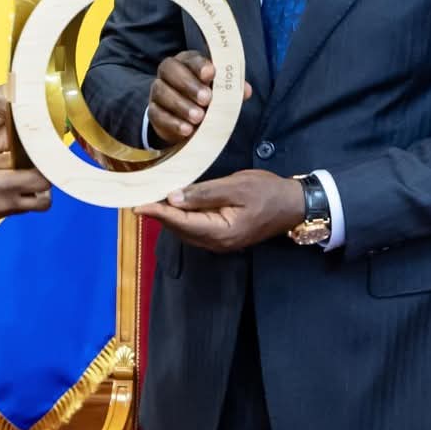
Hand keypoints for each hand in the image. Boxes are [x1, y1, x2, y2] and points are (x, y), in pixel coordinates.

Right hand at [0, 151, 49, 233]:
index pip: (42, 182)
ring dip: (31, 193)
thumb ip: (2, 159)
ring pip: (32, 207)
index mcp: (3, 185)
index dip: (47, 169)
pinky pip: (16, 209)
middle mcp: (7, 203)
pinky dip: (17, 198)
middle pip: (45, 202)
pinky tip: (3, 185)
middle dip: (45, 187)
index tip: (42, 158)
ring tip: (18, 177)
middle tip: (34, 171)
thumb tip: (23, 157)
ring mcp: (1, 213)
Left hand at [136, 170, 303, 252]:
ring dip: (169, 217)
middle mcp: (217, 243)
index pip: (181, 223)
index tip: (137, 205)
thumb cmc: (267, 192)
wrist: (293, 205)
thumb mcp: (236, 186)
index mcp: (221, 232)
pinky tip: (175, 205)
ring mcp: (220, 242)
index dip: (157, 213)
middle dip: (159, 214)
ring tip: (152, 199)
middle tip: (140, 197)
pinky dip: (182, 218)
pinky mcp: (223, 236)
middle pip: (180, 230)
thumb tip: (173, 197)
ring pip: (186, 231)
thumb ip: (204, 194)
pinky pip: (195, 229)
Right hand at [147, 52, 252, 145]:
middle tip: (206, 99)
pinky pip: (157, 114)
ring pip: (162, 92)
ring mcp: (158, 91)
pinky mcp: (153, 112)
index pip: (190, 58)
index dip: (199, 65)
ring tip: (199, 118)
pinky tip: (187, 129)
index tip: (211, 74)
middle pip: (170, 70)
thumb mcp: (221, 92)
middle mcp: (169, 72)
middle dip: (189, 84)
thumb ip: (232, 89)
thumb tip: (246, 91)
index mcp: (187, 62)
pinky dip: (173, 122)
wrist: (188, 122)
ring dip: (181, 105)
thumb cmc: (207, 99)